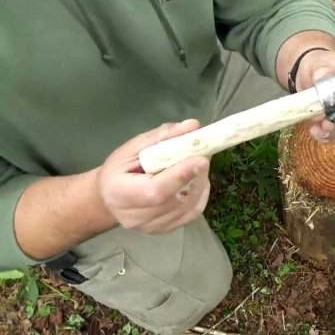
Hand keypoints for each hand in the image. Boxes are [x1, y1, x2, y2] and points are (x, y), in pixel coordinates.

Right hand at [95, 119, 210, 233]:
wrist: (108, 198)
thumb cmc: (119, 169)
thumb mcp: (134, 147)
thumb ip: (162, 136)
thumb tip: (193, 126)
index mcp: (120, 193)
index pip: (156, 191)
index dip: (180, 176)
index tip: (201, 159)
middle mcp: (134, 217)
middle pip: (175, 201)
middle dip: (196, 176)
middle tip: (203, 156)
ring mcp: (151, 227)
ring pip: (188, 208)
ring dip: (201, 184)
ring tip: (198, 166)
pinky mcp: (164, 230)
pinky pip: (192, 214)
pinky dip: (200, 196)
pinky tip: (197, 181)